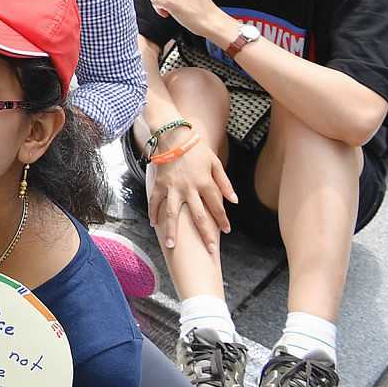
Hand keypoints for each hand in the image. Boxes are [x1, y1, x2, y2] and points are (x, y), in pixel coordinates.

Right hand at [145, 132, 235, 255]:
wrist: (173, 135)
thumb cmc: (197, 149)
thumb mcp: (215, 163)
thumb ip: (224, 183)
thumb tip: (234, 201)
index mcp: (205, 183)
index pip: (217, 207)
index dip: (223, 221)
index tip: (226, 231)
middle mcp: (189, 189)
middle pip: (199, 217)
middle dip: (205, 235)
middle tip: (209, 250)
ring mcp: (172, 187)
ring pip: (173, 213)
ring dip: (172, 230)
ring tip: (171, 245)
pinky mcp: (159, 184)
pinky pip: (155, 201)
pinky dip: (153, 213)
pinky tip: (154, 225)